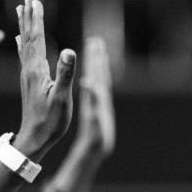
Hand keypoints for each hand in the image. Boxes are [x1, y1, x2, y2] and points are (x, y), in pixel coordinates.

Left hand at [14, 0, 75, 156]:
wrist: (34, 139)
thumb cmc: (50, 121)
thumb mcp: (62, 97)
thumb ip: (65, 73)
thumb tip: (69, 49)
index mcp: (37, 70)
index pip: (36, 38)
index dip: (36, 18)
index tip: (35, 0)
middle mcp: (29, 69)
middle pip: (28, 36)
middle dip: (29, 16)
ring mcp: (27, 75)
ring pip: (25, 43)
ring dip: (24, 26)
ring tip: (21, 10)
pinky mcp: (29, 82)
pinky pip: (25, 55)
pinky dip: (23, 43)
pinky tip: (19, 40)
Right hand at [76, 37, 115, 161]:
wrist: (100, 149)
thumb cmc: (96, 137)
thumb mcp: (94, 119)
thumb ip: (94, 101)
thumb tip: (90, 83)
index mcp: (99, 98)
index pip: (97, 75)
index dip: (95, 61)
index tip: (93, 46)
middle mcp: (102, 98)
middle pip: (100, 73)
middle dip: (98, 58)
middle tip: (96, 42)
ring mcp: (100, 102)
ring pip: (99, 79)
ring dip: (97, 65)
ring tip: (96, 52)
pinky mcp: (96, 106)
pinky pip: (95, 87)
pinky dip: (93, 78)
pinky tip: (89, 75)